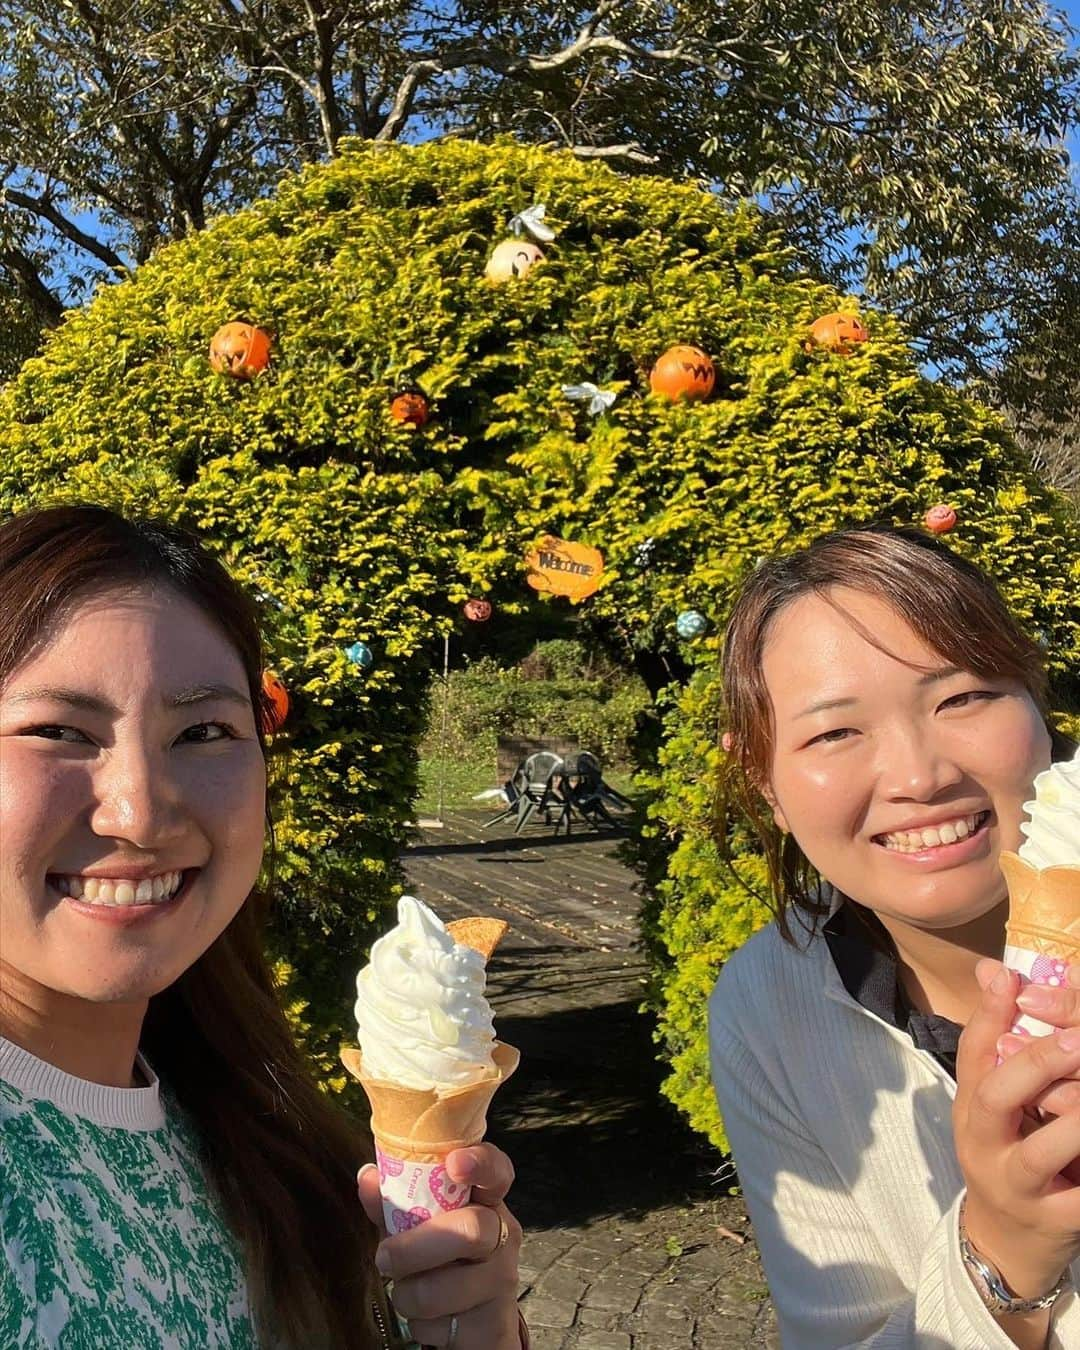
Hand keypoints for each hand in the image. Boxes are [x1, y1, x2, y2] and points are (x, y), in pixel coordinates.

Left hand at [358, 1143, 521, 1347]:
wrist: (476, 1325)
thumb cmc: (443, 1262)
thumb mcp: (420, 1230)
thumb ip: (395, 1203)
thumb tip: (367, 1176)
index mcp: (488, 1203)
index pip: (496, 1172)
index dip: (480, 1163)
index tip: (454, 1163)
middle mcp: (503, 1237)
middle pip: (470, 1230)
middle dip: (414, 1248)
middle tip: (383, 1258)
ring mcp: (502, 1283)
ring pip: (440, 1290)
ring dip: (407, 1294)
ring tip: (408, 1290)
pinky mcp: (493, 1326)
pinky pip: (439, 1327)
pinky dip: (420, 1326)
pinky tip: (430, 1319)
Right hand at [953, 961, 1079, 1300]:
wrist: (1004, 1244)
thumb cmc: (1006, 1154)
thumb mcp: (994, 1103)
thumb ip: (999, 1042)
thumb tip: (997, 970)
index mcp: (971, 1107)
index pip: (972, 1053)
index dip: (990, 1014)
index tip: (1012, 978)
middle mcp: (982, 1142)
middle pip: (997, 1095)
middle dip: (1037, 1063)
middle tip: (1077, 1039)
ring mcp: (1014, 1184)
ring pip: (1039, 1151)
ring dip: (1074, 1122)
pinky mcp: (1051, 1222)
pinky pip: (1077, 1199)